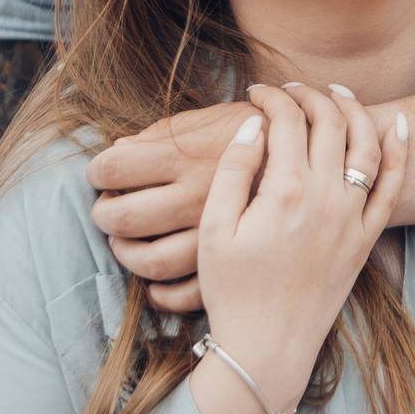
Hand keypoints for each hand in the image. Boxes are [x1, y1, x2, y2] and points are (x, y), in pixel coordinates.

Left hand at [87, 101, 256, 313]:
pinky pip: (182, 294)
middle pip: (124, 217)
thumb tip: (119, 151)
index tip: (100, 173)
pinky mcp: (230, 264)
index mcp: (184, 156)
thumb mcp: (209, 119)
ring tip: (127, 242)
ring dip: (127, 254)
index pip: (114, 168)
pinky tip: (155, 281)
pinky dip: (161, 293)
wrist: (317, 153)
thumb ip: (162, 134)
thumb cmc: (257, 130)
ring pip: (149, 261)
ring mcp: (212, 236)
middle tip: (108, 209)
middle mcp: (193, 197)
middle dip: (104, 214)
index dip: (97, 171)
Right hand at [198, 84, 407, 385]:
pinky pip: (393, 187)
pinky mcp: (367, 238)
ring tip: (336, 92)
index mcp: (285, 191)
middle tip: (290, 89)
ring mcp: (352, 217)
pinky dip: (399, 151)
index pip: (286, 120)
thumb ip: (233, 170)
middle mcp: (327, 197)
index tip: (255, 93)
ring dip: (354, 110)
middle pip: (329, 122)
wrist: (268, 348)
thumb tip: (254, 123)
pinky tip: (398, 125)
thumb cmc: (232, 290)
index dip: (271, 98)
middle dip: (309, 95)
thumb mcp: (213, 229)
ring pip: (366, 144)